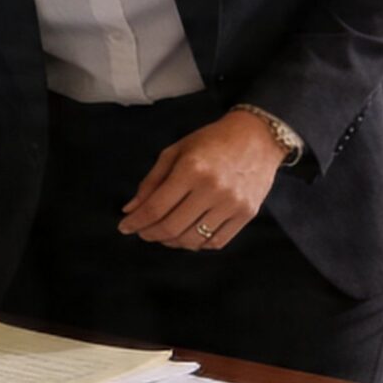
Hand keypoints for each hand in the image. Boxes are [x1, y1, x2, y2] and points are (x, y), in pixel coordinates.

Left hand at [117, 111, 287, 251]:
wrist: (258, 137)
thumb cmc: (211, 141)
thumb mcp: (175, 151)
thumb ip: (151, 181)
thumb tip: (130, 209)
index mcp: (191, 169)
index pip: (156, 207)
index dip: (136, 222)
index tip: (124, 227)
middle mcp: (212, 189)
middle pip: (172, 227)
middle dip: (149, 234)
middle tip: (141, 232)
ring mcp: (232, 204)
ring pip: (193, 239)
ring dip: (171, 242)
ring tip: (163, 234)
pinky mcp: (247, 214)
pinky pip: (216, 242)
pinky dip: (197, 244)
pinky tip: (187, 235)